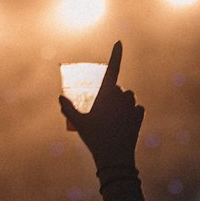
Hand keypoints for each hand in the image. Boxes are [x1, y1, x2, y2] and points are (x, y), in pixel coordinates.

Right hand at [58, 40, 144, 169]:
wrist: (115, 158)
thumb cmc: (95, 139)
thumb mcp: (79, 124)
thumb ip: (69, 108)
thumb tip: (59, 97)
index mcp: (106, 95)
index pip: (112, 70)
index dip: (116, 55)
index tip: (119, 42)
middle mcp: (121, 97)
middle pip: (117, 88)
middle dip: (112, 95)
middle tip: (103, 112)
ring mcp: (132, 106)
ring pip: (128, 97)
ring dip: (123, 102)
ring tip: (114, 118)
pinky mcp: (140, 116)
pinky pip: (137, 109)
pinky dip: (132, 113)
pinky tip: (125, 123)